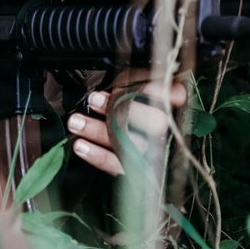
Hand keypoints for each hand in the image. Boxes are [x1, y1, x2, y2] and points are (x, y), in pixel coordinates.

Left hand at [68, 79, 186, 175]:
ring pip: (131, 144)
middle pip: (154, 123)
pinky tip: (80, 146)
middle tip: (94, 99)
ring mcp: (154, 153)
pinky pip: (119, 165)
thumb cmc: (130, 98)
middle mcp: (169, 130)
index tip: (129, 84)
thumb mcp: (136, 81)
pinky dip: (98, 156)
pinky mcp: (138, 170)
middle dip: (123, 110)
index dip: (155, 91)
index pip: (171, 96)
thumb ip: (141, 78)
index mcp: (174, 104)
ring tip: (75, 121)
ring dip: (99, 131)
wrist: (120, 132)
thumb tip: (151, 78)